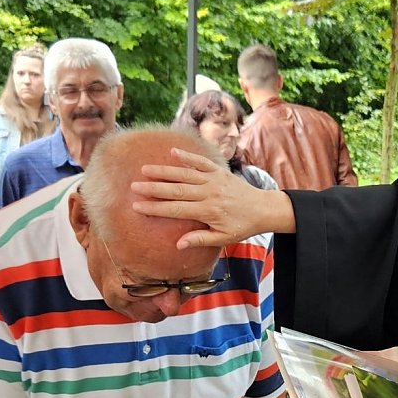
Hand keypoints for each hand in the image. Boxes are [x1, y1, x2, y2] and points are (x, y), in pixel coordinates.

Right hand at [129, 148, 294, 248]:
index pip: (176, 209)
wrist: (264, 209)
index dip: (156, 208)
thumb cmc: (242, 226)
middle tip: (134, 186)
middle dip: (153, 188)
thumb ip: (200, 240)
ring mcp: (214, 180)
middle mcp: (209, 194)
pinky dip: (187, 156)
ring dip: (164, 171)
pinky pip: (201, 162)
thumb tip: (178, 245)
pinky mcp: (220, 171)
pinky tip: (172, 152)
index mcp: (208, 212)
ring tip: (144, 169)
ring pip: (185, 174)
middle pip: (176, 190)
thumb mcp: (223, 238)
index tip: (137, 206)